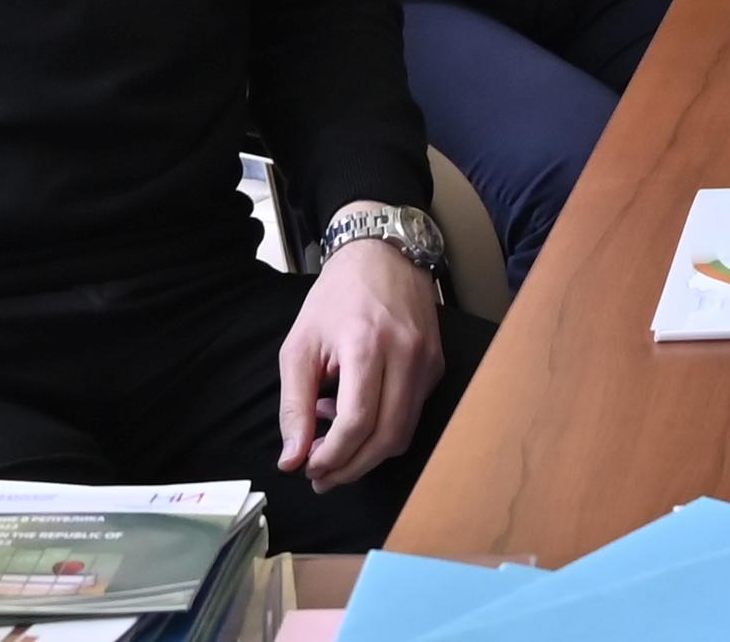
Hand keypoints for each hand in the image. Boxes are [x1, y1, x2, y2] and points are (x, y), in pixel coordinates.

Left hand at [276, 232, 445, 490]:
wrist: (383, 253)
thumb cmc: (335, 297)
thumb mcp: (300, 346)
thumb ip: (294, 405)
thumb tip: (292, 460)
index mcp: (367, 346)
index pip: (357, 423)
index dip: (332, 457)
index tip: (308, 468)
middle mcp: (407, 356)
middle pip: (387, 438)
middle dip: (351, 467)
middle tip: (322, 477)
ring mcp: (428, 361)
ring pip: (405, 432)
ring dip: (368, 453)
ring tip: (335, 448)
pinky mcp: (437, 365)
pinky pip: (413, 413)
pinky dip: (384, 427)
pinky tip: (357, 413)